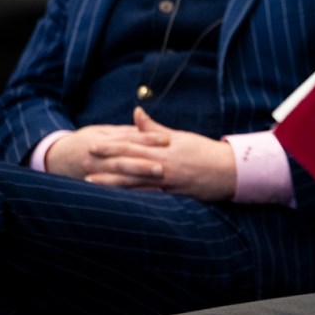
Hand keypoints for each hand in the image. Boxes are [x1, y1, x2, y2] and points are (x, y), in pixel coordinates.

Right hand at [45, 122, 167, 184]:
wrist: (55, 158)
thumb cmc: (85, 141)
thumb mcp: (101, 132)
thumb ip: (125, 132)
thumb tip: (148, 128)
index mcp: (101, 139)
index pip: (127, 138)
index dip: (146, 138)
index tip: (166, 138)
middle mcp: (97, 157)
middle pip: (123, 160)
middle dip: (143, 164)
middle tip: (163, 167)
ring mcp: (94, 173)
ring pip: (118, 177)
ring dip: (138, 181)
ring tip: (159, 184)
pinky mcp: (95, 186)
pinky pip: (114, 191)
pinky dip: (131, 194)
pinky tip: (147, 197)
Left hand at [82, 108, 237, 200]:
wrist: (230, 169)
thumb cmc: (205, 151)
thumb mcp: (180, 136)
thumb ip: (154, 128)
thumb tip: (136, 112)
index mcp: (164, 148)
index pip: (133, 145)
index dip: (112, 145)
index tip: (93, 143)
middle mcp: (163, 164)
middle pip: (129, 162)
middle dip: (106, 161)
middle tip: (85, 160)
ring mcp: (168, 181)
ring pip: (135, 181)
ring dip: (112, 182)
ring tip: (91, 182)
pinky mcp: (174, 195)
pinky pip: (149, 197)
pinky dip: (132, 198)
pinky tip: (117, 201)